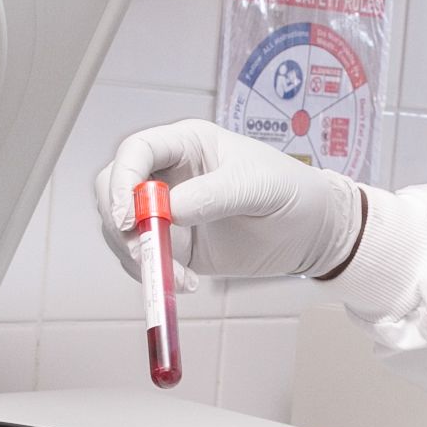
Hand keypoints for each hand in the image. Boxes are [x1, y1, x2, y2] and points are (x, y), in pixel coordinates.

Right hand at [95, 119, 364, 281]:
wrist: (312, 232)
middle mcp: (169, 173)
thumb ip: (214, 195)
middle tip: (142, 251)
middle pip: (114, 189)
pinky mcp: (175, 244)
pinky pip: (144, 258)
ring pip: (122, 229)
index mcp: (186, 143)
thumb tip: (169, 210)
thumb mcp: (258, 187)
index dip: (123, 181)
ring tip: (179, 276)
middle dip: (119, 222)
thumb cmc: (291, 192)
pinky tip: (185, 283)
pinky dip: (154, 274)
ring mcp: (168, 211)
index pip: (136, 151)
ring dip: (137, 255)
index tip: (130, 217)